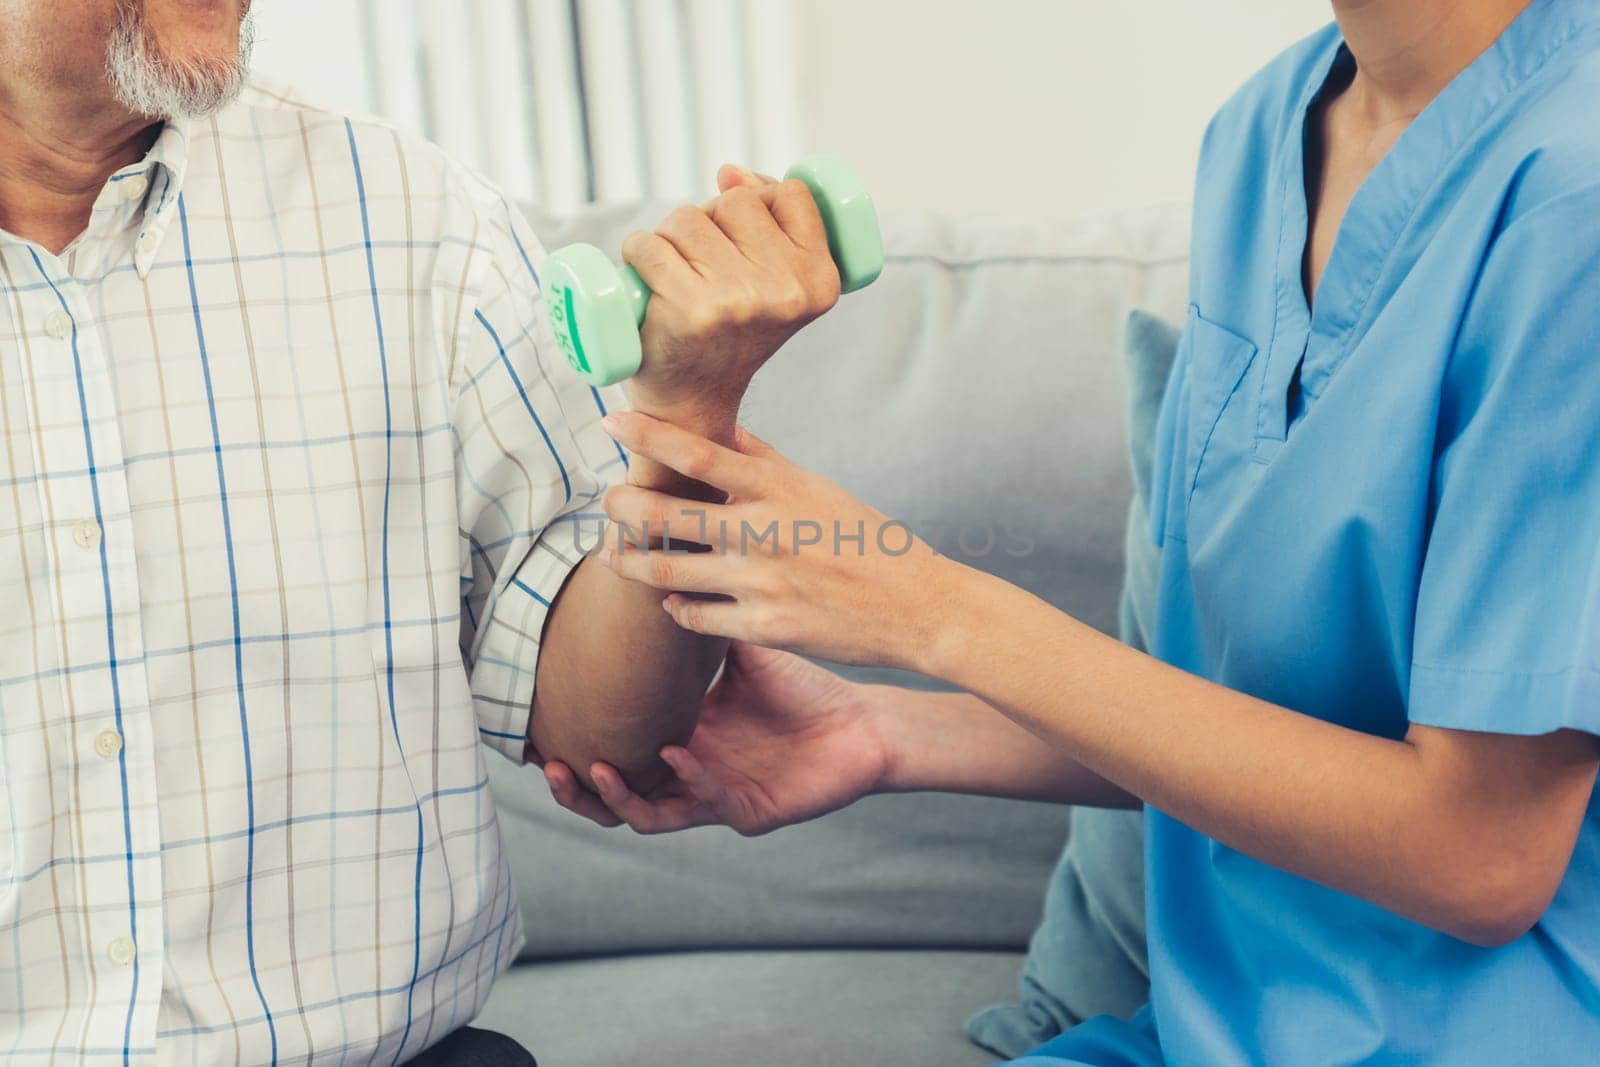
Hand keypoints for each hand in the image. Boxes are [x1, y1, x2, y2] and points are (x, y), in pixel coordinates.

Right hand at [542, 642, 889, 834]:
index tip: (536, 724)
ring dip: (616, 797)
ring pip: (648, 814)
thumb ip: (700, 619)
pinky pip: (706, 802)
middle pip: (614, 795)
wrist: (863, 720)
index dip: (574, 741)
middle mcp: (687, 773)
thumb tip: (659, 567)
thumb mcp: (741, 649)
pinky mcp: (749, 812)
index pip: (612, 748)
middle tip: (545, 763)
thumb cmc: (804, 687)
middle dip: (575, 788)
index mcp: (677, 736)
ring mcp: (714, 796)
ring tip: (592, 769)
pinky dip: (688, 780)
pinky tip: (674, 754)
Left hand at [594, 410, 957, 670]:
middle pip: (662, 514)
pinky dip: (674, 607)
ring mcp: (760, 583)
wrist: (914, 606)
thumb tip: (721, 425)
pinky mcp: (763, 628)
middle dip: (619, 506)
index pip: (695, 452)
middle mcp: (763, 531)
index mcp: (777, 488)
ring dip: (628, 561)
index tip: (609, 423)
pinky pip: (694, 617)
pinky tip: (669, 599)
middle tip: (607, 503)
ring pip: (664, 570)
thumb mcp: (816, 488)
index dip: (645, 435)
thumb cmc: (865, 540)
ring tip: (611, 553)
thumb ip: (762, 461)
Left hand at [622, 166, 841, 438]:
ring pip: (687, 218)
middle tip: (703, 267)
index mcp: (821, 281)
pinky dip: (637, 253)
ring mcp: (740, 302)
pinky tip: (645, 280)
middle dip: (709, 220)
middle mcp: (787, 292)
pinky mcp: (692, 310)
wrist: (692, 398)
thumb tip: (729, 173)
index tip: (743, 237)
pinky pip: (650, 245)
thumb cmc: (726, 328)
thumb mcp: (771, 276)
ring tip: (675, 277)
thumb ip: (767, 217)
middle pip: (735, 202)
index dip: (758, 201)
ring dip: (669, 237)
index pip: (791, 193)